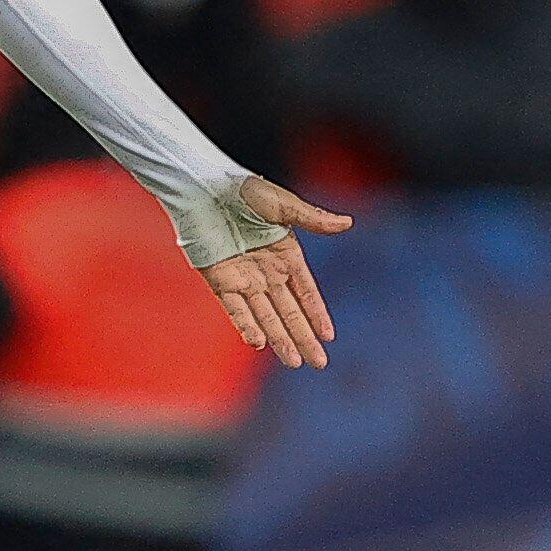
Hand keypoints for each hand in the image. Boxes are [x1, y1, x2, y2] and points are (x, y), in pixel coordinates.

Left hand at [201, 177, 355, 368]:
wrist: (203, 187)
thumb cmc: (242, 190)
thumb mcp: (283, 205)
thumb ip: (313, 219)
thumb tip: (348, 223)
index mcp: (286, 255)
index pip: (306, 293)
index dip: (317, 314)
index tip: (328, 337)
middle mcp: (267, 273)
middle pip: (289, 312)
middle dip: (304, 338)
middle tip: (319, 363)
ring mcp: (243, 279)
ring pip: (265, 316)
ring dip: (280, 339)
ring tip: (294, 362)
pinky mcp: (219, 280)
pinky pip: (234, 308)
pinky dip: (246, 324)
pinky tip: (259, 342)